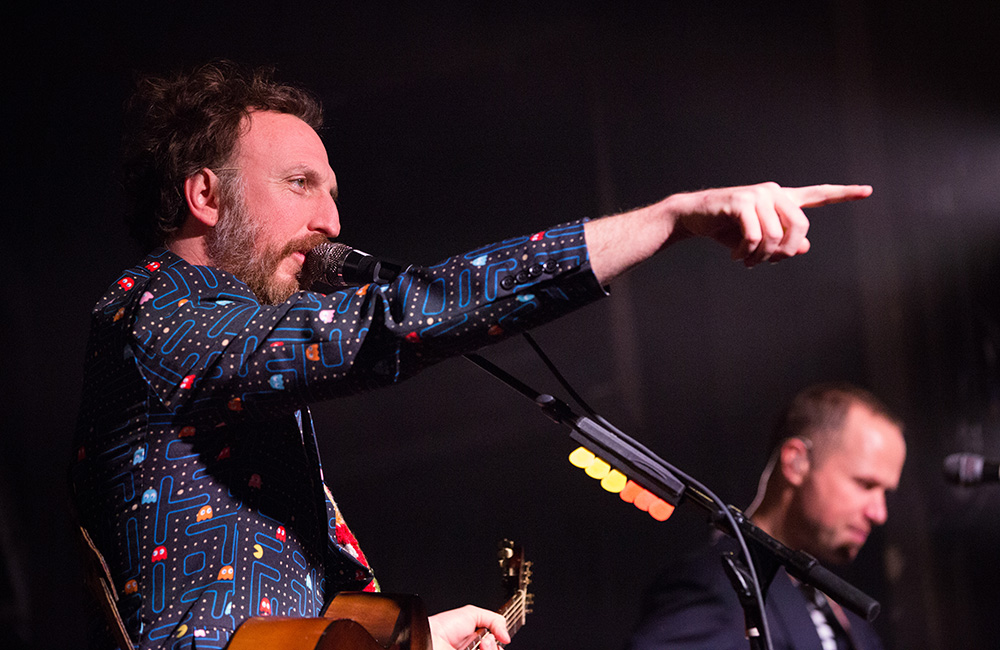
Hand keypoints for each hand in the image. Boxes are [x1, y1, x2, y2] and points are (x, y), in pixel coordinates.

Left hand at [428, 605, 510, 649]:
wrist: (432, 639)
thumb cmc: (444, 627)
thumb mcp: (473, 614)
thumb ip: (495, 620)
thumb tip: (506, 637)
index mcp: (477, 640)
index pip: (497, 646)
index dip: (500, 641)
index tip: (501, 637)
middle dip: (494, 646)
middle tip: (485, 642)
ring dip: (491, 649)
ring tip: (481, 646)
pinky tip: (477, 649)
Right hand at [666, 182, 872, 266]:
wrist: (693, 216)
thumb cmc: (726, 228)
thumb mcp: (756, 239)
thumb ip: (781, 242)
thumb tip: (803, 248)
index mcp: (781, 199)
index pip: (817, 194)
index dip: (843, 194)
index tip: (868, 191)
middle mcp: (773, 192)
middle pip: (800, 226)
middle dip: (785, 250)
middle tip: (768, 263)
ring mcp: (757, 195)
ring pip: (775, 235)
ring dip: (761, 257)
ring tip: (748, 262)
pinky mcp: (741, 202)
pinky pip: (755, 236)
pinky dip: (747, 253)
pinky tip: (737, 257)